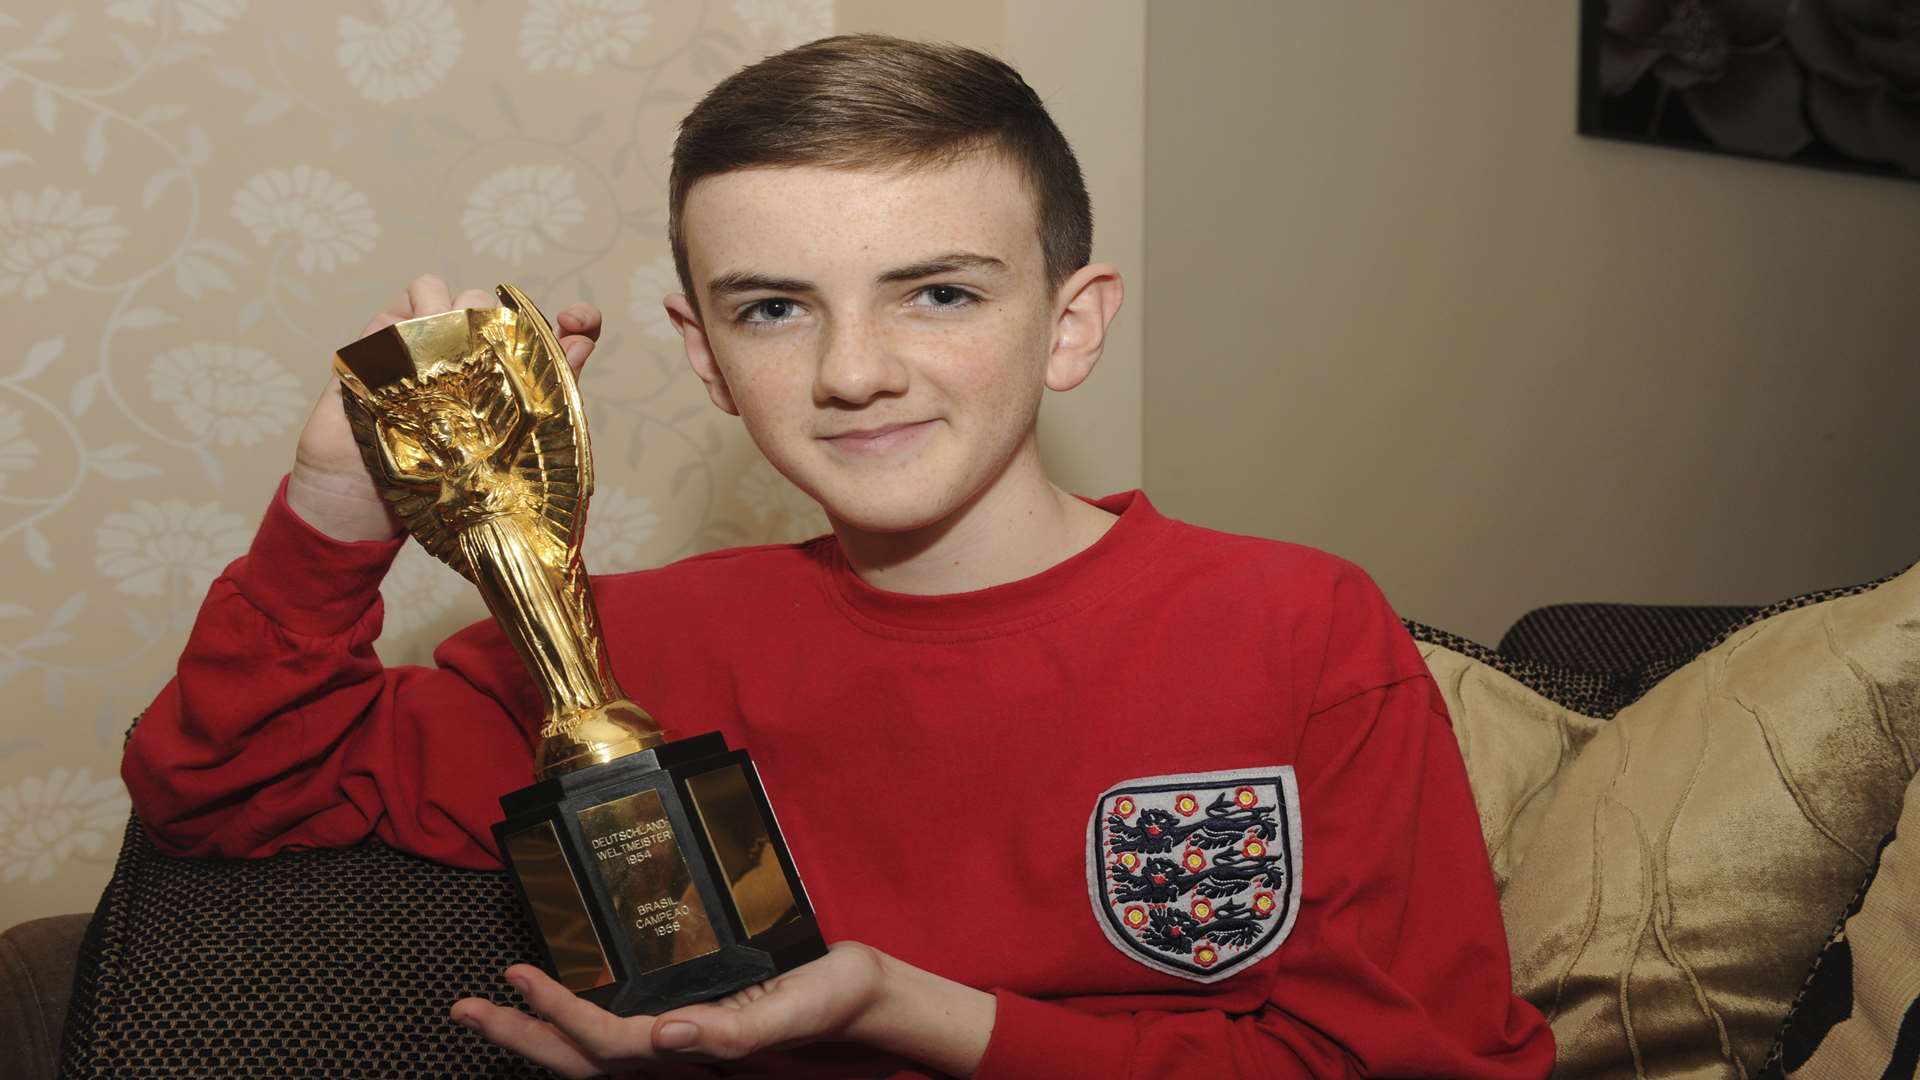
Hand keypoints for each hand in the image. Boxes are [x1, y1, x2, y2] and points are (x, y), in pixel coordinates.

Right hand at [286, 273, 603, 541]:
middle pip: (500, 307)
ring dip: (459, 318)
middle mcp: (474, 351)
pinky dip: (420, 308)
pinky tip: (415, 346)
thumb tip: (584, 341)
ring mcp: (433, 338)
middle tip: (486, 367)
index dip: (578, 320)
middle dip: (500, 328)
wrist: (368, 493)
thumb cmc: (439, 475)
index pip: (555, 333)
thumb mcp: (508, 444)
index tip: (579, 319)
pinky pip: (416, 293)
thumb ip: (550, 392)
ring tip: (445, 363)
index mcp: (510, 376)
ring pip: (460, 294)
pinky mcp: (391, 331)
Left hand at [451, 941, 891, 1076]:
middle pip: (580, 1063)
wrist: (864, 998)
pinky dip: (580, 1026)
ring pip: (592, 1055)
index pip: (608, 1044)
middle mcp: (676, 1055)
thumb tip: (664, 1034)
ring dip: (539, 1035)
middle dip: (520, 1038)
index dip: (559, 1015)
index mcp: (693, 1049)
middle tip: (464, 1010)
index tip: (517, 977)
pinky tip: (563, 1005)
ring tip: (491, 1009)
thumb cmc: (832, 998)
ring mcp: (680, 1046)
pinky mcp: (691, 1027)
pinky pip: (619, 1039)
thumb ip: (734, 1027)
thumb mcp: (791, 1008)